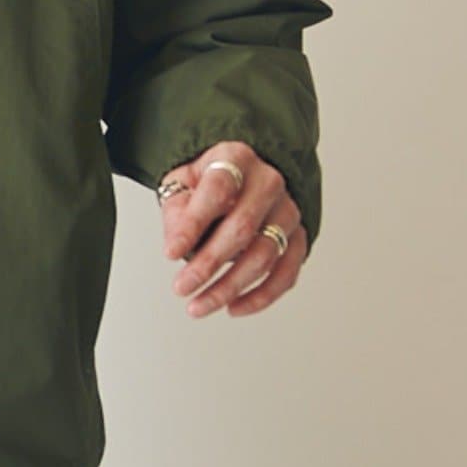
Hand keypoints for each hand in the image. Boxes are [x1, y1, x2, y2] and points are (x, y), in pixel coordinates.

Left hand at [158, 140, 304, 317]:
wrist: (240, 174)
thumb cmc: (206, 180)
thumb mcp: (182, 183)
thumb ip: (178, 212)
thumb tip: (176, 250)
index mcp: (236, 158)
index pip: (217, 190)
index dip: (193, 224)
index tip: (169, 254)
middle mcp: (269, 182)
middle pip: (242, 228)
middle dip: (208, 264)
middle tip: (181, 288)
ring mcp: (288, 211)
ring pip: (264, 255)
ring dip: (230, 287)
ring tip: (199, 306)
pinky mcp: (298, 236)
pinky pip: (286, 272)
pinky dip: (261, 296)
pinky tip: (233, 307)